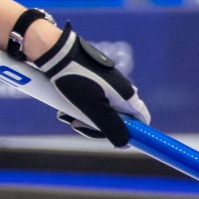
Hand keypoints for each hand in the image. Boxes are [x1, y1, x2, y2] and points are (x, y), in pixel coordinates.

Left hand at [33, 24, 150, 147]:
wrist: (56, 54)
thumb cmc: (75, 80)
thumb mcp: (94, 108)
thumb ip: (111, 127)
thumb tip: (126, 144)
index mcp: (127, 95)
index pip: (141, 119)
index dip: (133, 133)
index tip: (115, 140)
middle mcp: (120, 89)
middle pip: (116, 118)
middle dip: (96, 125)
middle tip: (75, 123)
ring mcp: (106, 84)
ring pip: (99, 110)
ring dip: (82, 116)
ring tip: (64, 113)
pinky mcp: (92, 79)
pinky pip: (89, 99)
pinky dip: (77, 105)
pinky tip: (62, 105)